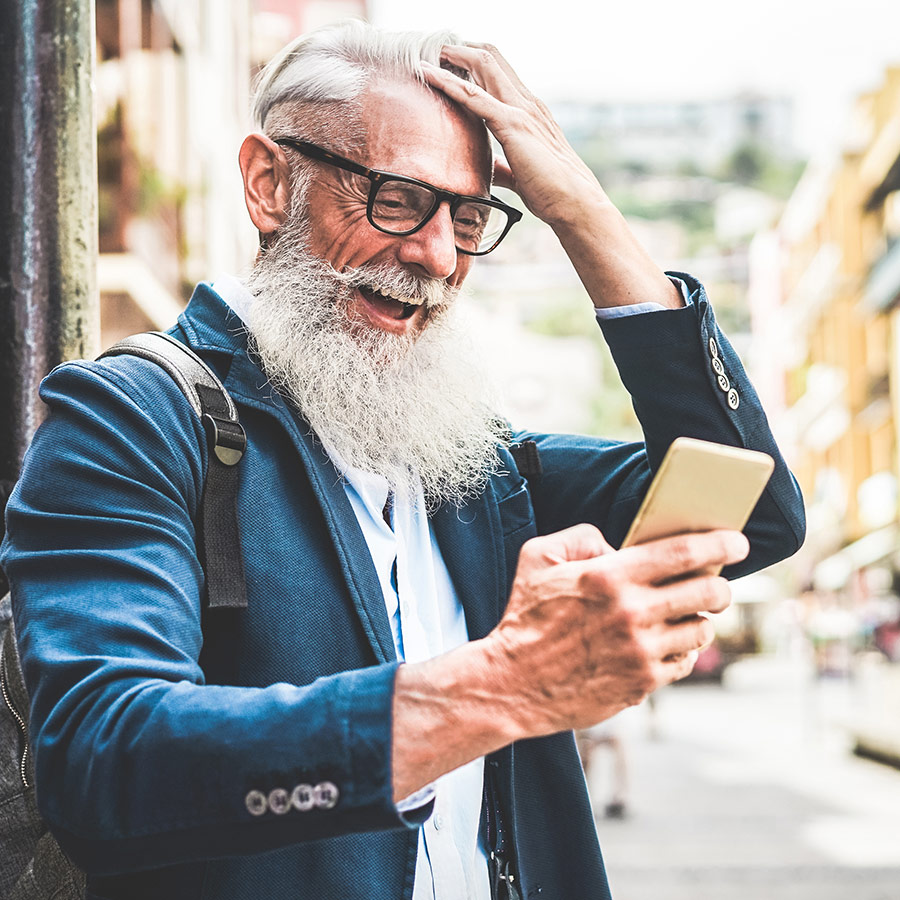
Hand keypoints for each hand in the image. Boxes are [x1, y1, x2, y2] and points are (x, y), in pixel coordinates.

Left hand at [421, 44, 682, 309]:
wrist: (575, 204)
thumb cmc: (553, 192)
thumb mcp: (521, 174)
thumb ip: (503, 167)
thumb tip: (489, 170)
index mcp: (529, 112)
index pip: (498, 75)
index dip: (472, 65)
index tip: (447, 64)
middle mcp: (526, 103)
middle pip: (490, 59)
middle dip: (461, 51)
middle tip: (434, 48)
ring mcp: (521, 110)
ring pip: (483, 66)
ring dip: (453, 57)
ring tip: (428, 51)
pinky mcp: (513, 125)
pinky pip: (474, 97)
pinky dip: (449, 83)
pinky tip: (429, 75)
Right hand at [482, 524, 748, 734]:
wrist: (512, 683)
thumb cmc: (524, 617)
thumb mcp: (538, 558)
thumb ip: (581, 538)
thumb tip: (616, 544)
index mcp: (610, 576)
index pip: (683, 553)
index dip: (720, 543)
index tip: (737, 542)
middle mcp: (632, 613)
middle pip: (709, 592)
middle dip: (720, 584)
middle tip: (715, 583)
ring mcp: (641, 651)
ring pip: (702, 630)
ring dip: (699, 619)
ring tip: (683, 616)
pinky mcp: (643, 683)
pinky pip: (685, 662)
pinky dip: (683, 651)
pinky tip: (664, 644)